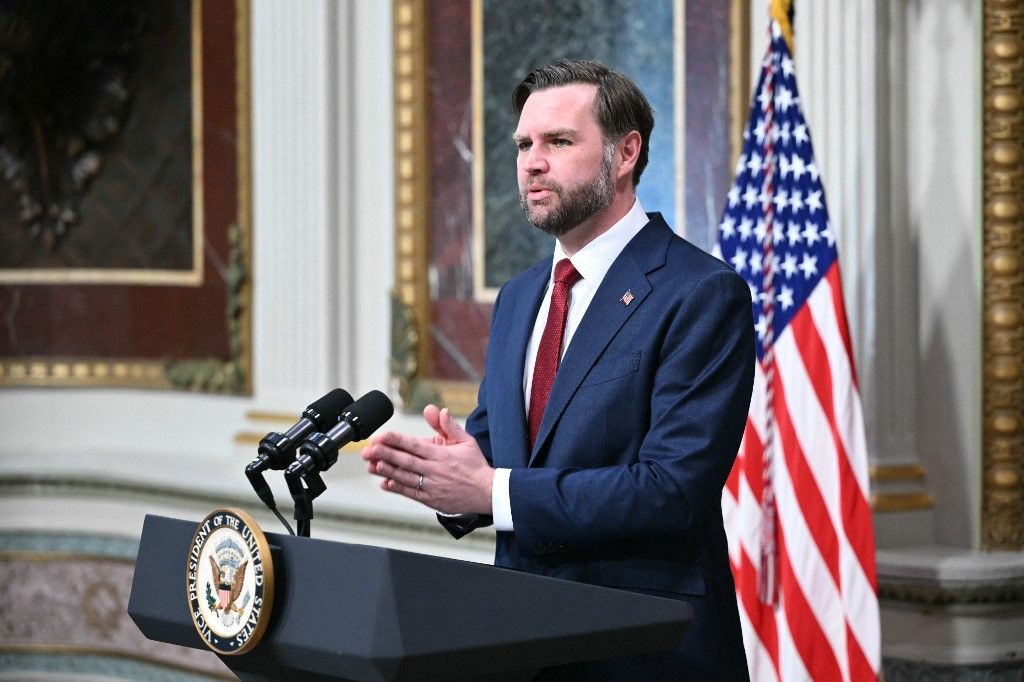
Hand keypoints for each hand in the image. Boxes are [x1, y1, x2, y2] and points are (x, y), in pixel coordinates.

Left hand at [362, 405, 493, 514]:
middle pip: (406, 461)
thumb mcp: (467, 441)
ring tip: (371, 465)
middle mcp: (435, 470)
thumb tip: (440, 411)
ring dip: (387, 471)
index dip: (396, 440)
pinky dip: (397, 488)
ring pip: (405, 478)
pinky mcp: (432, 499)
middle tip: (369, 450)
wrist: (487, 492)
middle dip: (385, 455)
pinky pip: (411, 493)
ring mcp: (433, 486)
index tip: (381, 436)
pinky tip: (385, 483)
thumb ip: (450, 427)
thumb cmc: (476, 466)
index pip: (415, 445)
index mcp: (442, 455)